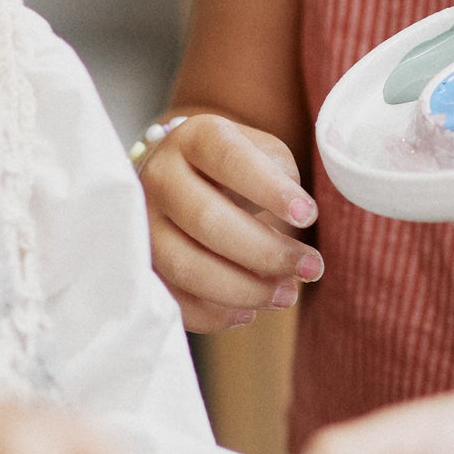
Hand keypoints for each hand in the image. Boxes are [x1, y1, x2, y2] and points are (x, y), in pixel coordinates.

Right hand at [140, 113, 321, 333]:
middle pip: (207, 220)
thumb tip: (297, 219)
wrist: (182, 177)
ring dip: (245, 289)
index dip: (270, 189)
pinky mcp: (141, 265)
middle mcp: (159, 176)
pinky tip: (250, 310)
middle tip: (312, 267)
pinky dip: (215, 314)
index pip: (229, 159)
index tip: (309, 215)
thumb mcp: (260, 152)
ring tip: (287, 293)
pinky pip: (173, 300)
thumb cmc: (234, 168)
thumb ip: (281, 175)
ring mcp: (142, 224)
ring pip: (187, 266)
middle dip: (267, 252)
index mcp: (194, 139)